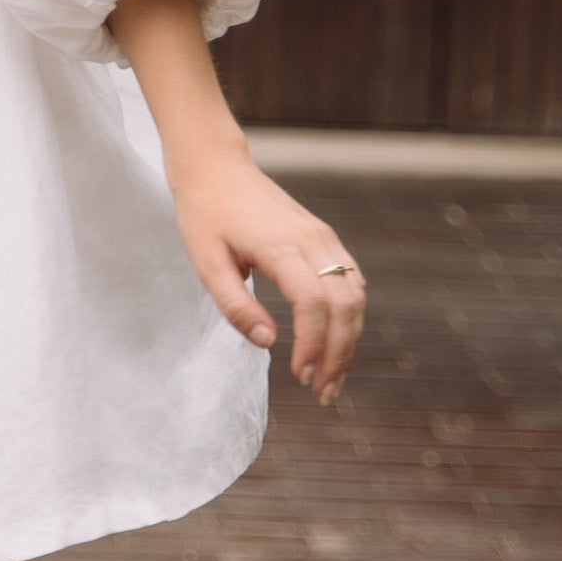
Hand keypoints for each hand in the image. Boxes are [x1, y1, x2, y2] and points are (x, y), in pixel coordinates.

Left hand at [166, 145, 364, 403]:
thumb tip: (268, 342)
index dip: (313, 344)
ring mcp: (324, 237)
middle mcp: (313, 239)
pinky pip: (351, 283)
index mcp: (280, 245)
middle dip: (339, 353)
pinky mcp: (326, 239)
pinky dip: (350, 318)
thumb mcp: (205, 263)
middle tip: (323, 393)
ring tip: (331, 378)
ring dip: (350, 340)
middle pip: (345, 304)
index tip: (299, 376)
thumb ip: (234, 305)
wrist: (216, 167)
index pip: (313, 302)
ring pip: (356, 295)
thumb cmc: (205, 215)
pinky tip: (335, 344)